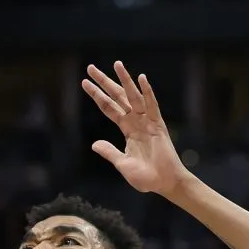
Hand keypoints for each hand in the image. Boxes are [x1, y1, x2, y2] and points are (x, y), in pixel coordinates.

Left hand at [82, 61, 189, 196]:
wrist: (164, 183)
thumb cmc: (146, 177)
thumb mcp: (122, 163)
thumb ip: (109, 152)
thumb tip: (94, 144)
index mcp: (127, 130)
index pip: (109, 108)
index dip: (97, 96)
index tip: (84, 83)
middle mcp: (136, 122)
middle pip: (117, 97)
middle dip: (104, 82)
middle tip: (90, 67)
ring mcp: (147, 122)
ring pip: (133, 96)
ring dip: (124, 80)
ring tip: (116, 64)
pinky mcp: (158, 125)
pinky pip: (152, 105)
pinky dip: (147, 92)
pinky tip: (141, 78)